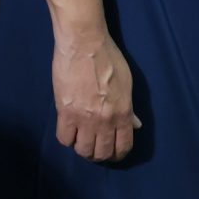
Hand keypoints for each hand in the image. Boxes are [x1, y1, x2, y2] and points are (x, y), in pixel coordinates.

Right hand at [51, 31, 138, 162]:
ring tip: (81, 140)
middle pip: (102, 153)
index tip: (112, 151)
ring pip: (83, 150)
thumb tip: (135, 125)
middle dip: (99, 155)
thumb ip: (129, 108)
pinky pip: (64, 138)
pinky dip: (67, 138)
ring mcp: (84, 118)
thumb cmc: (108, 57)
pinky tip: (69, 129)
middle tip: (94, 147)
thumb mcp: (126, 82)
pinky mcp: (65, 112)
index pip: (123, 147)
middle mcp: (105, 121)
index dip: (117, 154)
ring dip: (82, 149)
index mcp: (123, 113)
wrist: (84, 42)